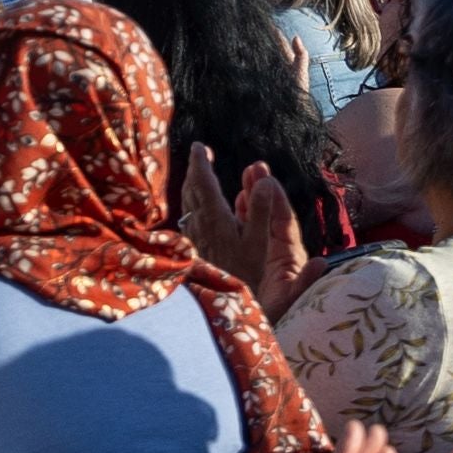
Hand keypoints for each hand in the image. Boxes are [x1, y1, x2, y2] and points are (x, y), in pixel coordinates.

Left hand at [182, 142, 309, 315]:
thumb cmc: (243, 277)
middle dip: (195, 170)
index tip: (198, 146)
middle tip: (200, 154)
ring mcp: (193, 238)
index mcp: (215, 219)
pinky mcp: (191, 249)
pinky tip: (196, 207)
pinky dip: (192, 202)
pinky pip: (189, 217)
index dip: (200, 163)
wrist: (220, 306)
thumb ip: (261, 211)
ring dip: (191, 185)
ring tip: (197, 173)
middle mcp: (199, 226)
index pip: (203, 183)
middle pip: (192, 190)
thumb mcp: (258, 245)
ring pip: (187, 204)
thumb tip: (265, 181)